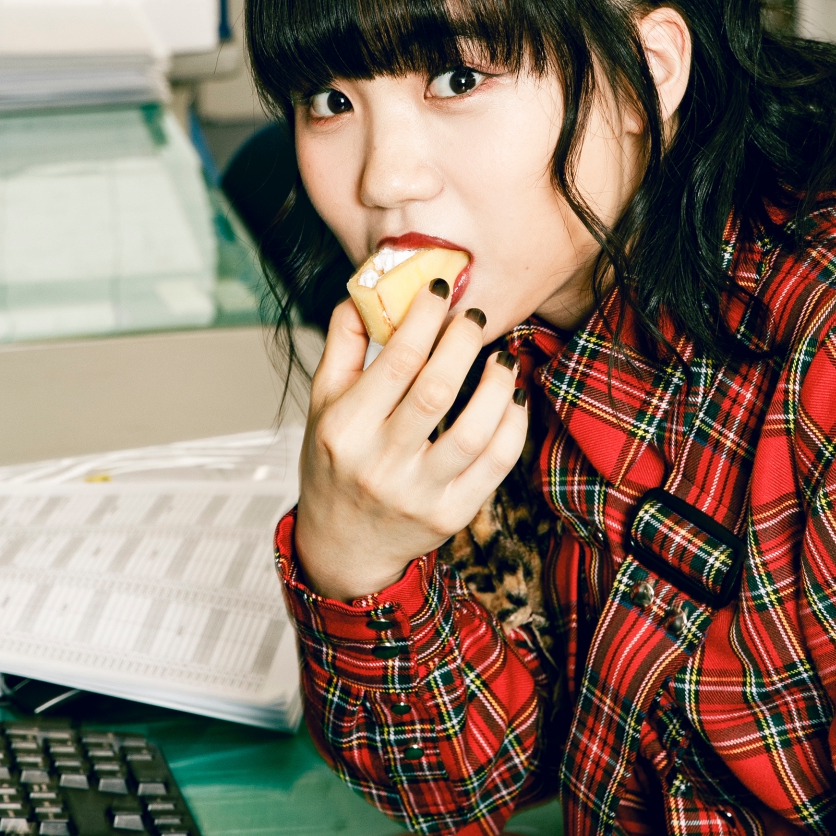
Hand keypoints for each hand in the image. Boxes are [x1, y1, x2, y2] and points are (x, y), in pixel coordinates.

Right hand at [293, 280, 526, 601]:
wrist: (344, 545)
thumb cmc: (335, 460)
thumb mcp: (322, 402)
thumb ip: (343, 343)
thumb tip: (368, 290)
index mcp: (345, 429)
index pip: (396, 361)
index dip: (425, 317)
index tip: (439, 290)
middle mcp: (379, 464)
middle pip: (437, 391)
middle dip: (463, 342)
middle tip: (473, 318)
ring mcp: (418, 494)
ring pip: (473, 432)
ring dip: (496, 385)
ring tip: (501, 358)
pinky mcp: (451, 515)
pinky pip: (496, 465)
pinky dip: (513, 425)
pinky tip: (513, 398)